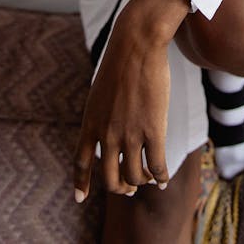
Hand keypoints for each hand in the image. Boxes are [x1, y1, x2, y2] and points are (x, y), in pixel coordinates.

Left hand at [73, 0, 190, 201]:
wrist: (137, 44)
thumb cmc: (122, 61)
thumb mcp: (101, 91)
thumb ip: (102, 114)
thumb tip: (109, 133)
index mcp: (90, 122)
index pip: (81, 161)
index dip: (81, 183)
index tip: (80, 199)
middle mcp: (106, 133)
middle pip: (110, 178)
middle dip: (120, 186)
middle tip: (129, 186)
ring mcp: (129, 133)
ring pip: (134, 176)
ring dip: (141, 181)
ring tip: (148, 177)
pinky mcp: (153, 129)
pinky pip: (157, 166)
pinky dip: (160, 177)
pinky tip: (163, 178)